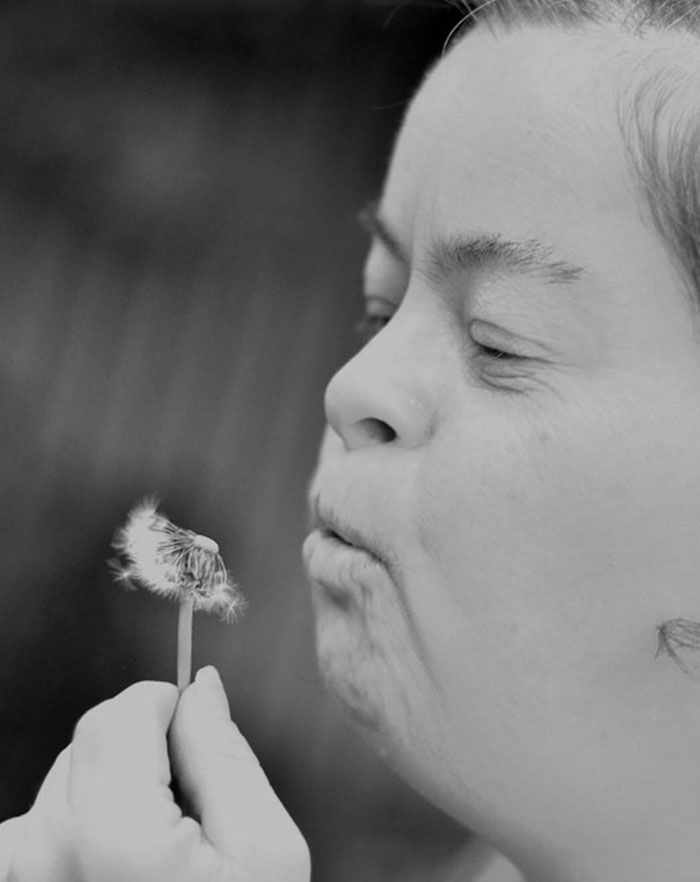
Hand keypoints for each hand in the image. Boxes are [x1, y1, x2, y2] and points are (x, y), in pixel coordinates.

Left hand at [6, 668, 309, 881]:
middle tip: (188, 815)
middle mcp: (44, 853)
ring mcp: (21, 877)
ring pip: (68, 775)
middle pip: (93, 737)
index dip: (170, 709)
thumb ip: (226, 755)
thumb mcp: (263, 850)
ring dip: (111, 788)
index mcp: (111, 834)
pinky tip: (111, 867)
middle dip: (144, 750)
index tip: (199, 742)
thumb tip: (203, 687)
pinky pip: (37, 824)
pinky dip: (77, 823)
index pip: (124, 711)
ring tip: (151, 851)